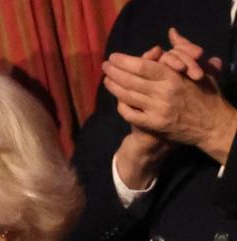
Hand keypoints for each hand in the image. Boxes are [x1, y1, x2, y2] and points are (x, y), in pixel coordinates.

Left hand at [103, 37, 236, 164]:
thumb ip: (179, 55)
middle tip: (105, 66)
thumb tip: (165, 40)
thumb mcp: (197, 70)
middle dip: (115, 72)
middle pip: (131, 81)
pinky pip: (130, 114)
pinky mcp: (153, 125)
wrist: (210, 124)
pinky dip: (122, 106)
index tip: (113, 57)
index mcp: (174, 77)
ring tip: (107, 80)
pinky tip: (117, 99)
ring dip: (114, 87)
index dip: (125, 61)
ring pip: (128, 96)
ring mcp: (157, 110)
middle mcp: (164, 93)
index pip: (144, 66)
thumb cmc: (204, 93)